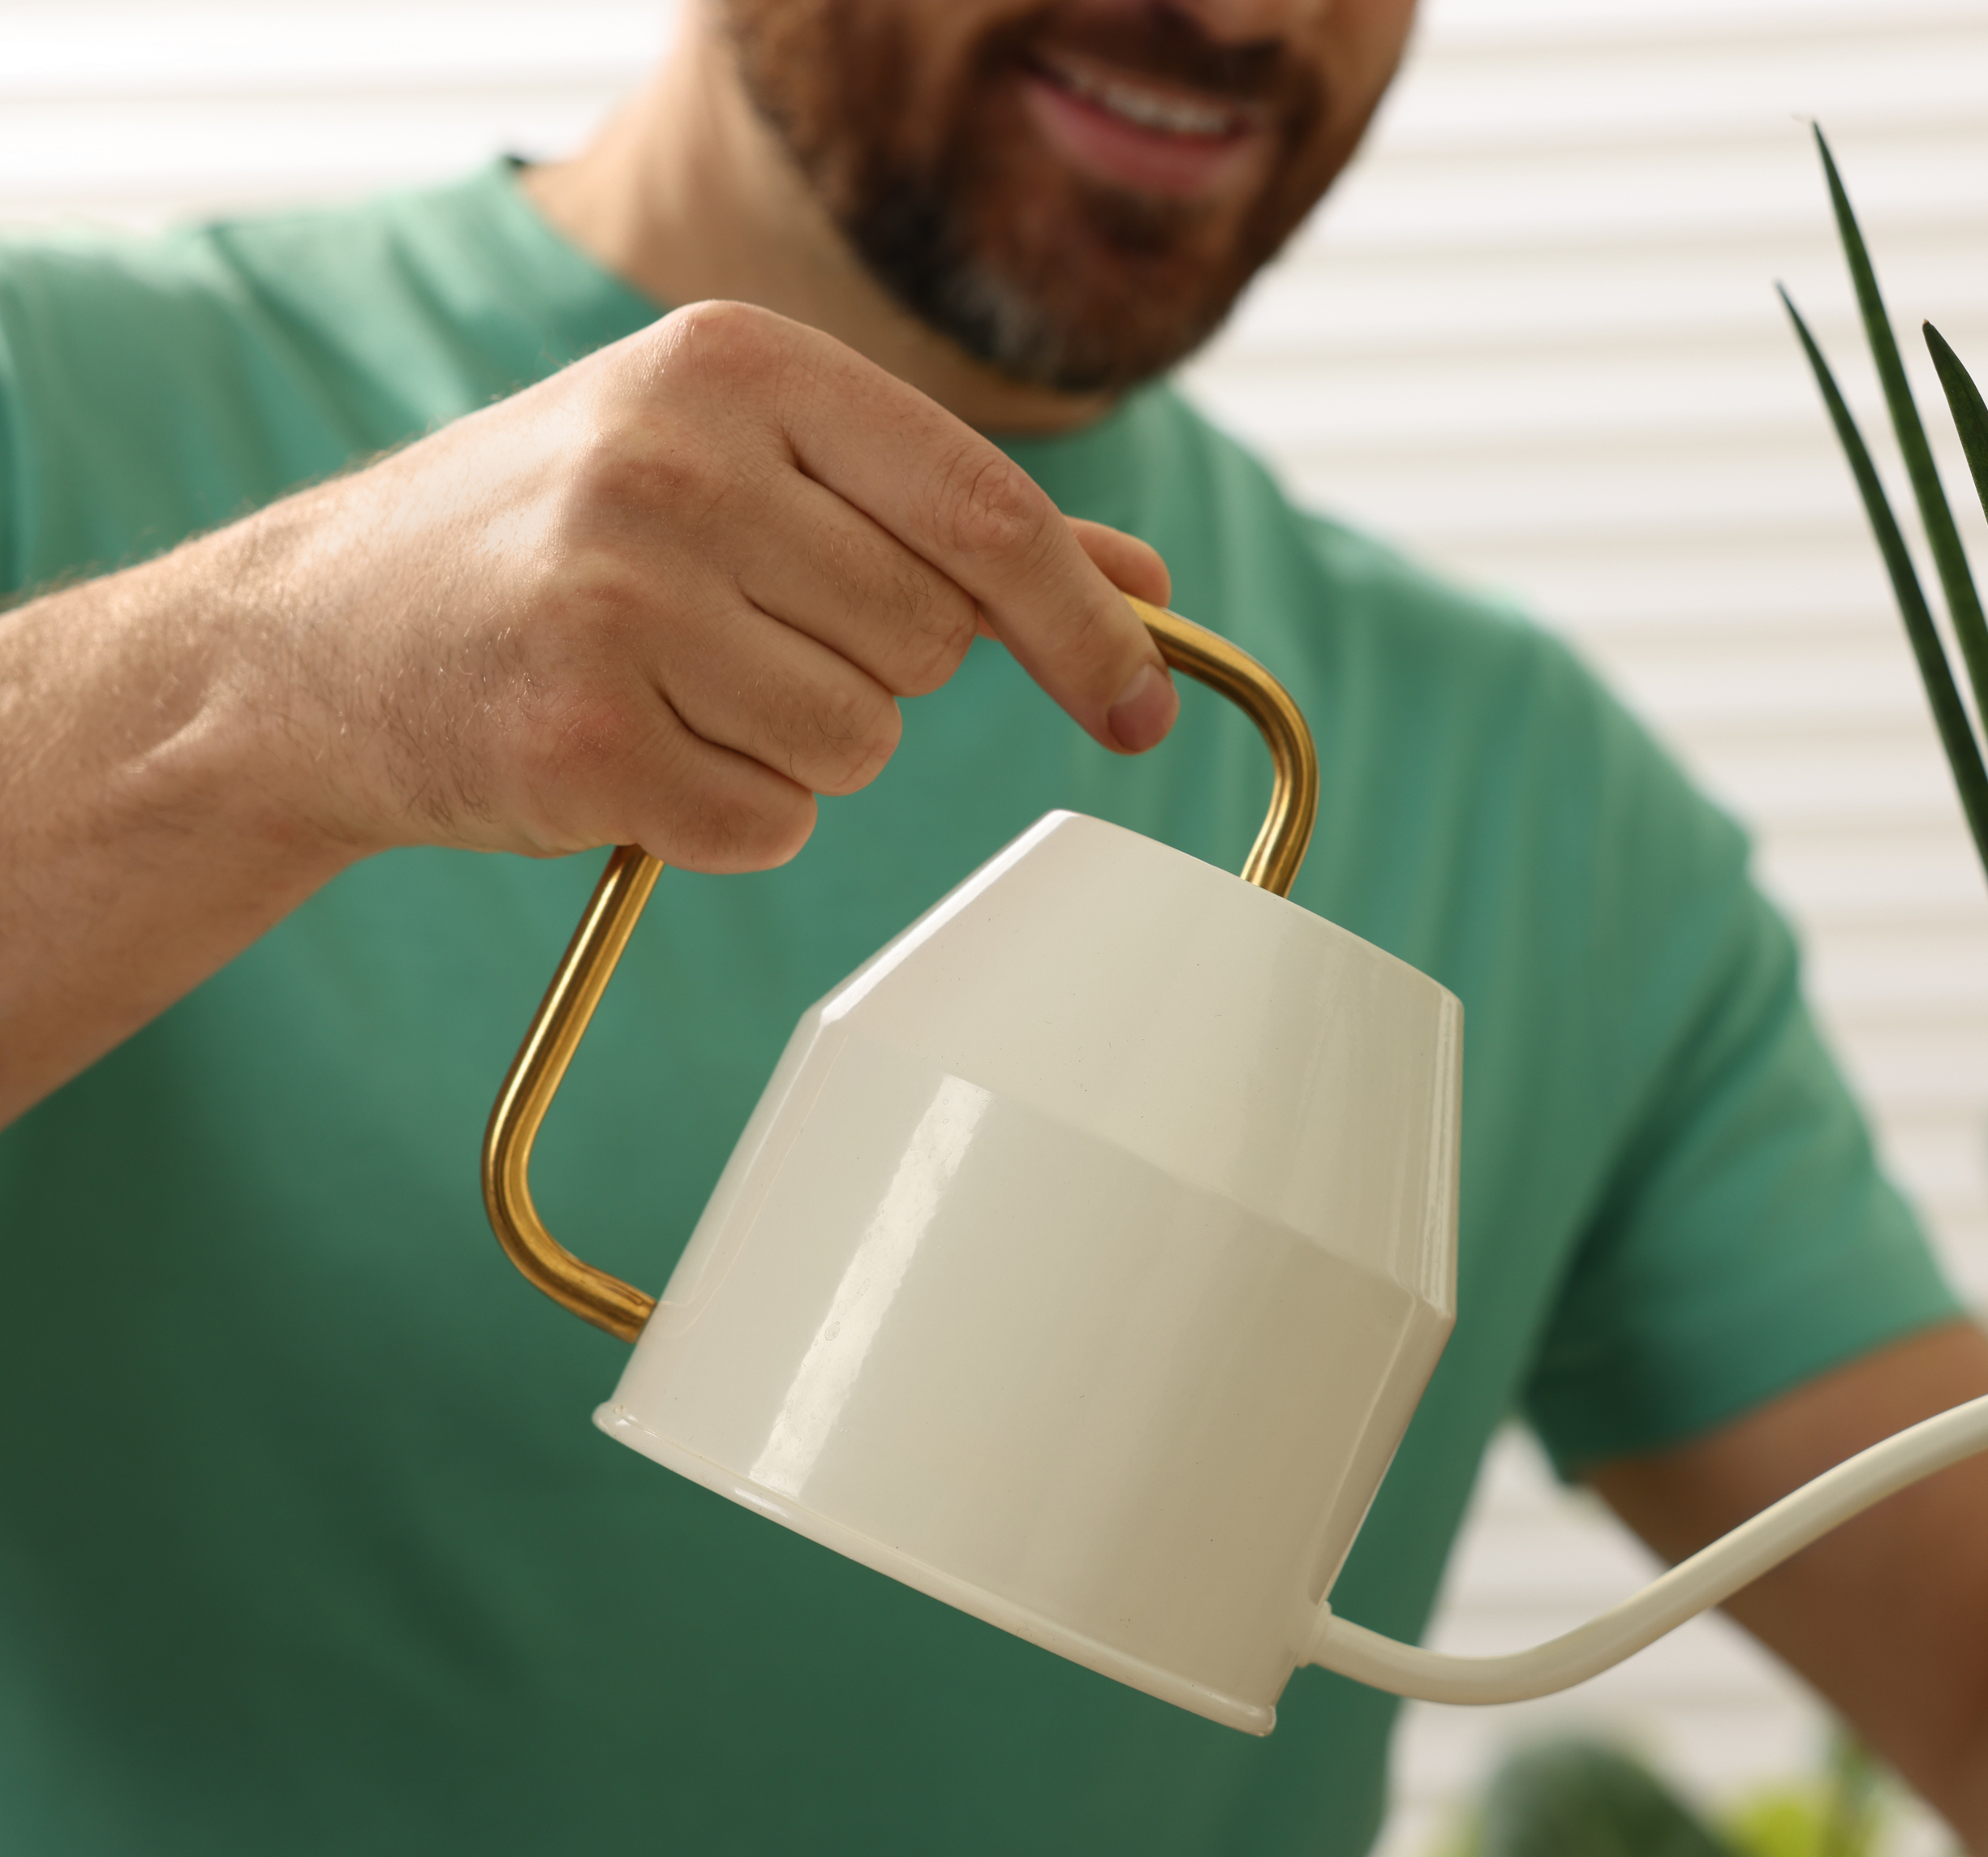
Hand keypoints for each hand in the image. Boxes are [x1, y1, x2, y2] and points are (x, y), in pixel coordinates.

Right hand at [230, 298, 1177, 873]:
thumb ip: (944, 517)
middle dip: (865, 669)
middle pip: (925, 642)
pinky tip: (626, 751)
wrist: (309, 643)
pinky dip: (721, 817)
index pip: (983, 508)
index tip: (1143, 700)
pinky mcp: (574, 737)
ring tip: (667, 689)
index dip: (1086, 622)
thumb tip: (1139, 578)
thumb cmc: (553, 545)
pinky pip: (765, 824)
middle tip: (734, 638)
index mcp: (733, 365)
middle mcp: (674, 462)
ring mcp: (614, 597)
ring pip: (856, 743)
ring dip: (790, 750)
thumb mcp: (741, 466)